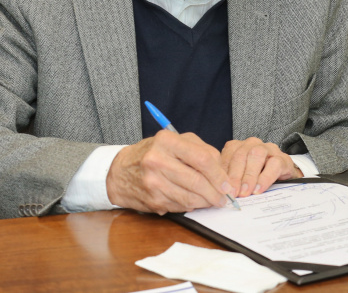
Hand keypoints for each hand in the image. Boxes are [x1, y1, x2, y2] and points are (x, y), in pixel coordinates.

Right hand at [105, 131, 234, 213]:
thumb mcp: (174, 141)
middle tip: (224, 198)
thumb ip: (200, 150)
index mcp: (167, 141)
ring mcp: (153, 182)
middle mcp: (157, 160)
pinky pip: (180, 207)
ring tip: (213, 201)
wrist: (119, 171)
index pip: (202, 159)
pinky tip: (195, 202)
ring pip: (190, 198)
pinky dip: (192, 206)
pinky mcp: (152, 199)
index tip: (227, 184)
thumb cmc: (152, 153)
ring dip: (206, 202)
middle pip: (198, 181)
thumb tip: (222, 172)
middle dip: (216, 192)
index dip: (219, 174)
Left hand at [220, 138, 302, 198]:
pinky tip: (259, 189)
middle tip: (233, 193)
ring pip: (257, 154)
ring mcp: (268, 149)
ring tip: (245, 192)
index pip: (227, 155)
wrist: (283, 177)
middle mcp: (252, 144)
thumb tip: (219, 193)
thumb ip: (230, 180)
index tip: (221, 189)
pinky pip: (274, 164)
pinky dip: (265, 178)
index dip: (223, 172)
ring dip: (249, 175)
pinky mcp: (283, 158)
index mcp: (238, 146)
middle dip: (235, 175)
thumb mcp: (240, 178)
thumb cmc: (257, 177)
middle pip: (240, 154)